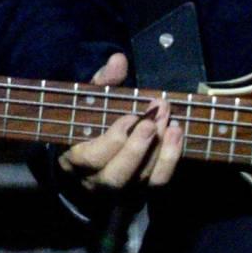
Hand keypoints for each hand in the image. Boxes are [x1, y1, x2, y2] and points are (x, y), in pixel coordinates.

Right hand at [58, 49, 181, 190]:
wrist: (94, 162)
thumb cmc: (90, 125)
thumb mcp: (89, 101)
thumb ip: (102, 82)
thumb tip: (118, 60)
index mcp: (75, 161)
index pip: (91, 159)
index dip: (112, 140)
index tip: (130, 117)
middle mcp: (96, 182)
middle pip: (116, 177)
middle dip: (137, 148)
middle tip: (153, 119)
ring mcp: (121, 191)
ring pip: (141, 181)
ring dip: (159, 149)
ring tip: (170, 120)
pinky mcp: (142, 192)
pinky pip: (158, 182)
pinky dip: (171, 158)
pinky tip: (176, 132)